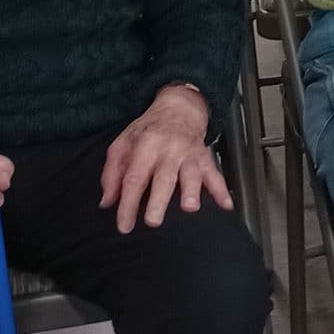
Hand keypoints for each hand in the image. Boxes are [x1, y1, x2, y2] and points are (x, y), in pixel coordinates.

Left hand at [100, 85, 230, 233]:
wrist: (179, 108)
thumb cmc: (148, 130)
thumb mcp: (123, 143)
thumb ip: (113, 173)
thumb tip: (108, 202)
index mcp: (145, 146)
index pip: (134, 178)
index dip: (128, 203)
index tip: (124, 225)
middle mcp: (169, 150)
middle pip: (163, 178)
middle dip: (159, 201)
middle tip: (153, 221)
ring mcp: (189, 154)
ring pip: (191, 174)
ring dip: (191, 190)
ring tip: (190, 207)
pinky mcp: (205, 158)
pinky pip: (215, 174)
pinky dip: (221, 190)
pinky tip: (226, 205)